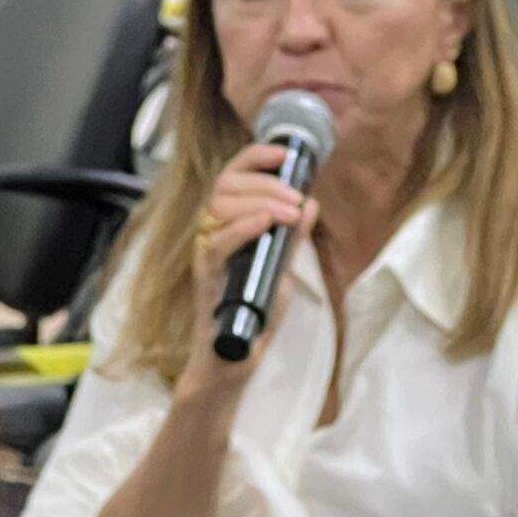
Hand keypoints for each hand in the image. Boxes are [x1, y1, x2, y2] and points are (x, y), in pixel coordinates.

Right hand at [174, 143, 317, 403]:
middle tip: (297, 197)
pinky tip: (267, 222)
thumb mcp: (280, 270)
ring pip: (219, 208)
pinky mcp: (205, 280)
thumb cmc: (252, 317)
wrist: (232, 362)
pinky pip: (216, 244)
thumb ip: (292, 239)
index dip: (256, 158)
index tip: (286, 154)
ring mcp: (205, 256)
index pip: (232, 177)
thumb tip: (311, 203)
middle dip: (267, 182)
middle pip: (225, 186)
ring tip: (291, 213)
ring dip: (261, 202)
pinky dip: (243, 227)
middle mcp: (209, 234)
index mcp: (225, 226)